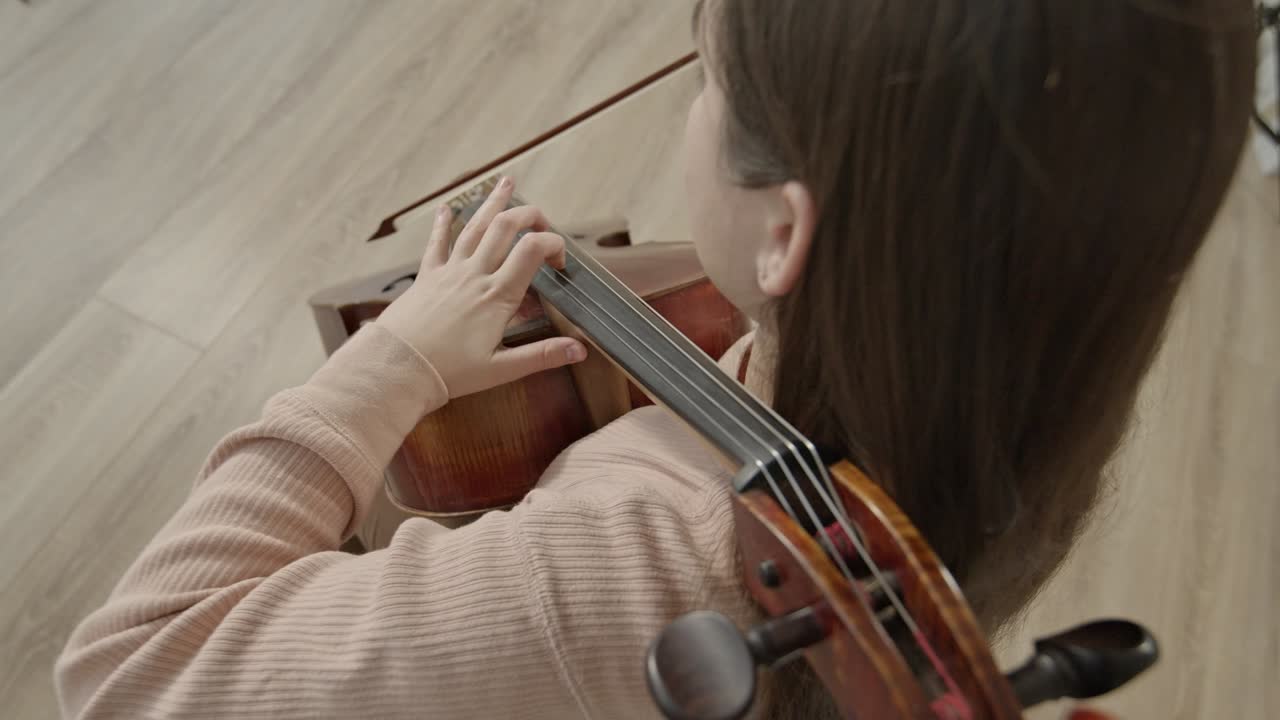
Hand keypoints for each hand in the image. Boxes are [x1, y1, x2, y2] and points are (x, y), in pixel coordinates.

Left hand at [376, 177, 587, 398]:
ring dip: (492, 203)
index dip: (554, 244)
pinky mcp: (427, 277)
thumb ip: (541, 355)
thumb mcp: (501, 369)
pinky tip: (446, 208)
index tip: (562, 263)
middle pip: (505, 227)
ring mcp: (450, 272)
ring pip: (474, 227)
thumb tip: (580, 350)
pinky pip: (437, 243)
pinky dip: (443, 223)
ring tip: (506, 182)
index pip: (532, 250)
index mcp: (498, 295)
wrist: (398, 368)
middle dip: (529, 215)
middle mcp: (475, 275)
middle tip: (542, 220)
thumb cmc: (450, 372)